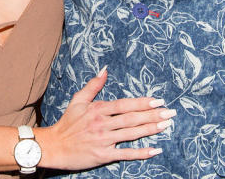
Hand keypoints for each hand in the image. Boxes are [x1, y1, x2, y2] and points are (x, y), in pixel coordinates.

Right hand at [35, 67, 173, 169]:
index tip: (158, 100)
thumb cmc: (67, 123)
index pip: (125, 105)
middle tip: (170, 112)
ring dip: (151, 130)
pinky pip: (126, 153)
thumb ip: (93, 85)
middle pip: (132, 118)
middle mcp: (102, 124)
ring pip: (131, 134)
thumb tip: (105, 69)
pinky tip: (155, 149)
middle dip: (153, 115)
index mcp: (98, 109)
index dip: (142, 103)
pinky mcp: (103, 155)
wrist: (54, 146)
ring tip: (166, 125)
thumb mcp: (78, 100)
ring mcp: (104, 140)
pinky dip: (141, 152)